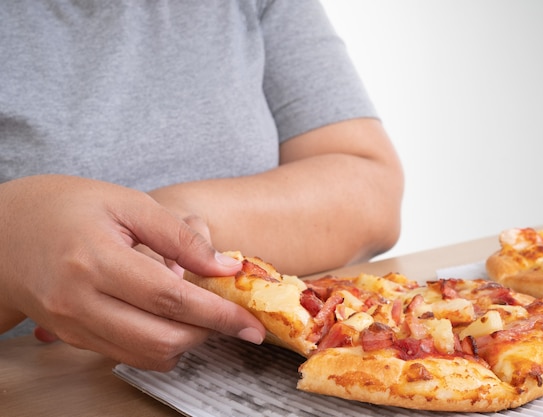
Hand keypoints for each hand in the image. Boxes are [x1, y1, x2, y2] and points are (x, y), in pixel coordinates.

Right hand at [0, 175, 264, 370]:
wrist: (5, 230)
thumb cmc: (67, 207)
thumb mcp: (128, 203)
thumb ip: (179, 236)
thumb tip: (225, 268)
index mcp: (95, 261)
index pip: (170, 299)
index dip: (218, 314)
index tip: (250, 324)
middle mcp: (79, 302)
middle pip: (161, 339)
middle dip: (207, 333)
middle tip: (229, 316)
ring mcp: (73, 326)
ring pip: (146, 356)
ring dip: (186, 342)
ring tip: (201, 315)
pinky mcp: (72, 338)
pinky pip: (126, 356)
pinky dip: (159, 345)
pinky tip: (170, 320)